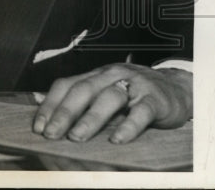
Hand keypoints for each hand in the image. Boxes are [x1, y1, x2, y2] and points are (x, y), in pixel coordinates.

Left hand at [33, 64, 191, 143]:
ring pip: (108, 98)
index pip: (66, 85)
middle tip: (51, 134)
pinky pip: (140, 112)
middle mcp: (111, 76)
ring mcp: (134, 86)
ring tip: (76, 138)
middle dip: (64, 113)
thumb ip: (81, 99)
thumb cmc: (133, 93)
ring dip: (90, 119)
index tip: (38, 126)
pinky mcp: (155, 100)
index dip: (49, 104)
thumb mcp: (105, 90)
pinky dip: (128, 126)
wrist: (176, 88)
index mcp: (95, 75)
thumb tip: (44, 106)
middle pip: (82, 90)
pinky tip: (117, 140)